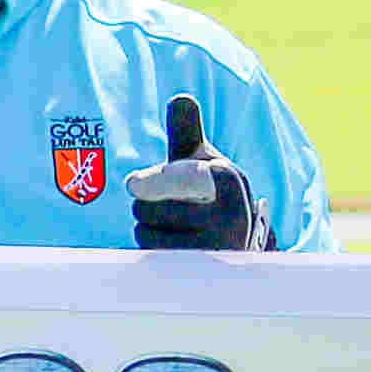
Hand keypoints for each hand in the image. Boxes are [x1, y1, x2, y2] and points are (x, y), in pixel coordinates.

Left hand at [123, 92, 269, 251]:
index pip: (183, 179)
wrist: (239, 238)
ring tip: (172, 224)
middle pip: (148, 207)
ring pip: (147, 234)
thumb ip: (186, 131)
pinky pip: (153, 258)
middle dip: (146, 204)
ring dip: (147, 228)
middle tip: (167, 204)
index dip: (155, 182)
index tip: (131, 185)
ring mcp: (216, 248)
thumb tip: (180, 99)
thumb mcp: (200, 160)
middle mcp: (228, 215)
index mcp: (226, 179)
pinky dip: (152, 250)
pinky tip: (171, 244)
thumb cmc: (208, 191)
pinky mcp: (202, 272)